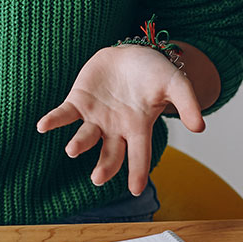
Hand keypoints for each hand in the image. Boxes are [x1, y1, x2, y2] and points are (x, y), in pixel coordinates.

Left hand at [35, 44, 205, 195]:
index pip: (139, 155)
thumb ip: (187, 103)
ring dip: (79, 144)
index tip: (136, 189)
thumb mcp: (175, 83)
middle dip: (104, 167)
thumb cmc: (154, 72)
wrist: (132, 52)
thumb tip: (200, 126)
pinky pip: (64, 114)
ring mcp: (95, 117)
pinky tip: (42, 126)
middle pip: (109, 154)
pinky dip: (53, 121)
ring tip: (72, 150)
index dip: (138, 172)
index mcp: (139, 127)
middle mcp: (115, 128)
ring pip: (85, 137)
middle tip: (98, 178)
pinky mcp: (78, 101)